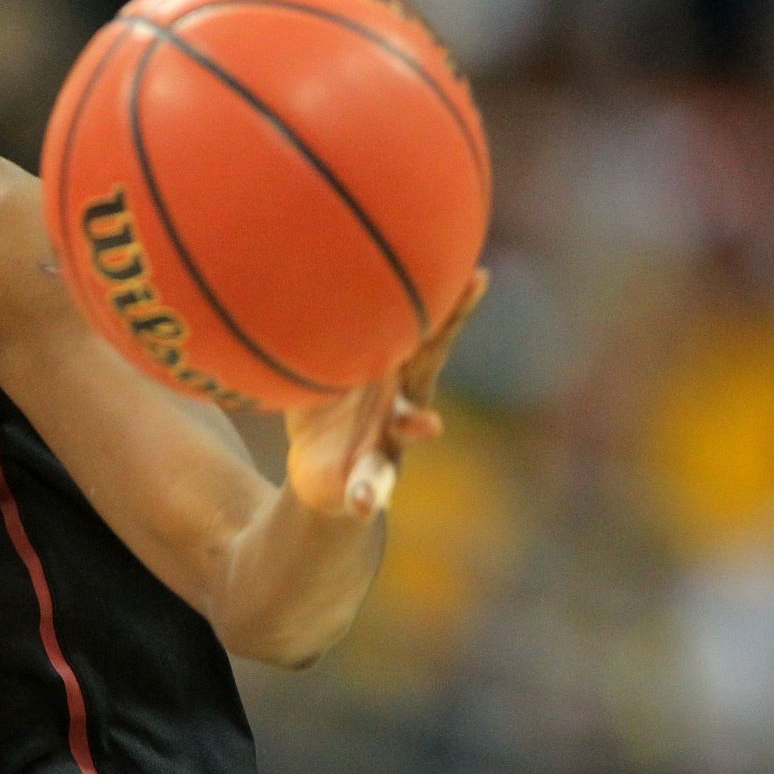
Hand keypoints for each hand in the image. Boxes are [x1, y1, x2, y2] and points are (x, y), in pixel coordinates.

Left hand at [282, 269, 488, 518]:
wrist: (319, 473)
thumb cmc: (326, 403)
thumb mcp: (320, 366)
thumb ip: (319, 332)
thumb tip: (299, 273)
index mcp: (392, 369)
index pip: (422, 330)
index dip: (448, 302)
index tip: (474, 272)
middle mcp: (402, 400)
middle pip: (427, 364)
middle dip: (444, 333)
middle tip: (469, 298)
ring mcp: (390, 440)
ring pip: (407, 431)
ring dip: (417, 426)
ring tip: (429, 424)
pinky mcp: (369, 480)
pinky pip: (371, 486)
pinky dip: (369, 493)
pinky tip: (363, 502)